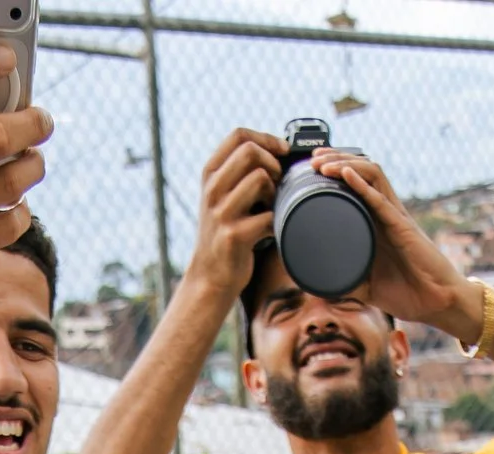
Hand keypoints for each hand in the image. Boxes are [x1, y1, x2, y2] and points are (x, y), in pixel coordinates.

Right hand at [184, 126, 285, 315]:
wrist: (210, 277)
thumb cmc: (225, 232)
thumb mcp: (222, 195)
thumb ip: (238, 172)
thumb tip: (278, 151)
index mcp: (210, 173)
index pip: (239, 135)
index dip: (266, 138)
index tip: (283, 150)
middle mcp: (212, 189)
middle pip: (250, 151)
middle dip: (273, 163)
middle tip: (278, 183)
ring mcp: (221, 212)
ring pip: (260, 179)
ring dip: (275, 192)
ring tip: (271, 208)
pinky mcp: (234, 236)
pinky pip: (268, 216)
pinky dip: (277, 222)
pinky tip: (271, 231)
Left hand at [305, 147, 478, 338]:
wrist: (438, 304)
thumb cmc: (408, 294)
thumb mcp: (367, 288)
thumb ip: (346, 282)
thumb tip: (316, 286)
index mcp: (376, 222)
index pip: (355, 183)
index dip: (334, 169)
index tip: (311, 168)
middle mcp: (385, 212)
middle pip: (361, 170)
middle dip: (336, 158)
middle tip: (312, 159)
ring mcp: (395, 216)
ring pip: (370, 174)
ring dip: (345, 163)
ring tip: (323, 163)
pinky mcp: (403, 226)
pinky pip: (381, 199)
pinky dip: (362, 185)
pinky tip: (346, 174)